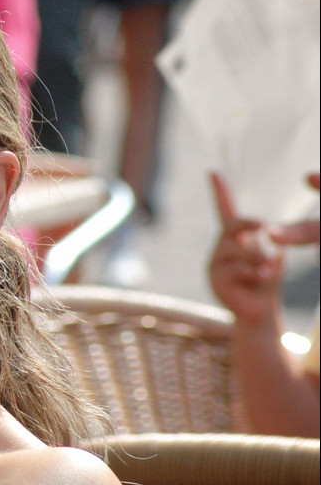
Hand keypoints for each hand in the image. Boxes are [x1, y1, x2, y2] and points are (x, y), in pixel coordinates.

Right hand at [208, 172, 318, 325]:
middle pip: (233, 226)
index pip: (224, 210)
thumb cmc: (266, 282)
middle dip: (252, 227)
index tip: (213, 172)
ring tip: (266, 272)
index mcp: (233, 238)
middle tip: (266, 233)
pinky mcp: (214, 278)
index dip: (219, 191)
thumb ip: (264, 248)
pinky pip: (238, 266)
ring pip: (239, 248)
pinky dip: (256, 273)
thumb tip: (257, 245)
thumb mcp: (270, 258)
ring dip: (260, 258)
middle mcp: (219, 246)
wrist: (259, 313)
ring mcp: (214, 262)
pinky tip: (261, 281)